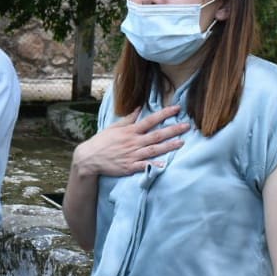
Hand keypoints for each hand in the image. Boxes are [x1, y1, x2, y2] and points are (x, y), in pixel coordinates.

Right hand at [73, 105, 187, 178]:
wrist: (89, 158)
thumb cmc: (102, 142)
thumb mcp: (114, 127)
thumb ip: (128, 119)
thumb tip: (139, 108)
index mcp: (130, 131)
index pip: (150, 120)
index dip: (164, 114)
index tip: (177, 108)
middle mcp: (133, 142)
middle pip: (156, 135)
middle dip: (173, 130)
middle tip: (187, 126)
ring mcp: (132, 155)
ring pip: (154, 150)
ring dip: (168, 146)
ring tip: (182, 143)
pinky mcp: (130, 167)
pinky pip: (144, 166)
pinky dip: (154, 165)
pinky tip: (165, 164)